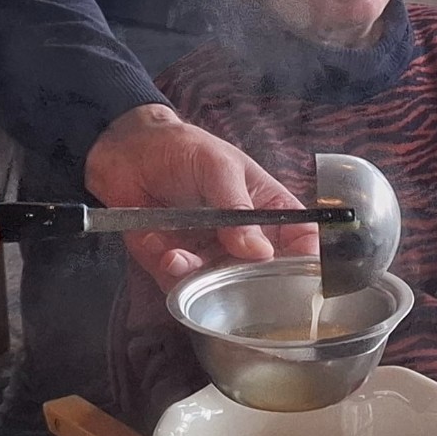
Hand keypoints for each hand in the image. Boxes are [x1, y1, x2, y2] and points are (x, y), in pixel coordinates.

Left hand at [84, 104, 309, 290]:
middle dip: (252, 284)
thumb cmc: (184, 148)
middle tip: (236, 281)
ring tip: (184, 257)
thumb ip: (238, 207)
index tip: (303, 278)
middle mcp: (243, 238)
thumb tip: (260, 251)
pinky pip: (183, 285)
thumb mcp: (219, 166)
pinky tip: (168, 254)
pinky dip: (175, 274)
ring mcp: (210, 254)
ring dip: (205, 280)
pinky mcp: (176, 264)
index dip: (308, 261)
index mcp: (267, 208)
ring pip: (222, 287)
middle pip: (265, 276)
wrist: (128, 150)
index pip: (302, 239)